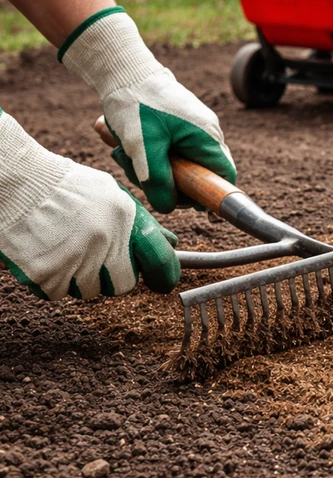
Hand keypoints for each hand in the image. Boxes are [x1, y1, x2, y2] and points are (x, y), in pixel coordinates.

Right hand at [0, 110, 179, 299]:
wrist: (14, 183)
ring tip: (66, 249)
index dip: (164, 276)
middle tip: (96, 260)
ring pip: (90, 292)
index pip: (161, 262)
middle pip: (124, 285)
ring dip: (80, 278)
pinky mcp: (45, 274)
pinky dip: (52, 281)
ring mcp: (74, 260)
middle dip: (114, 277)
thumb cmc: (65, 188)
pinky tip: (46, 256)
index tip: (161, 282)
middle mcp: (103, 241)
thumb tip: (172, 244)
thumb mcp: (110, 195)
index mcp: (124, 219)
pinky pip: (58, 293)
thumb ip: (142, 223)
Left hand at [60, 7, 235, 213]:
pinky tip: (123, 146)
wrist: (121, 69)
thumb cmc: (135, 103)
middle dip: (167, 181)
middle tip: (139, 174)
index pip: (224, 176)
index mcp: (206, 137)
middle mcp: (205, 134)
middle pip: (198, 175)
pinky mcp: (176, 127)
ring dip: (150, 168)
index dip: (209, 195)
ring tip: (122, 153)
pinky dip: (146, 155)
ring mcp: (191, 129)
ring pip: (179, 165)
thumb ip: (158, 181)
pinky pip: (167, 152)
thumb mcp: (143, 146)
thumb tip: (168, 207)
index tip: (183, 201)